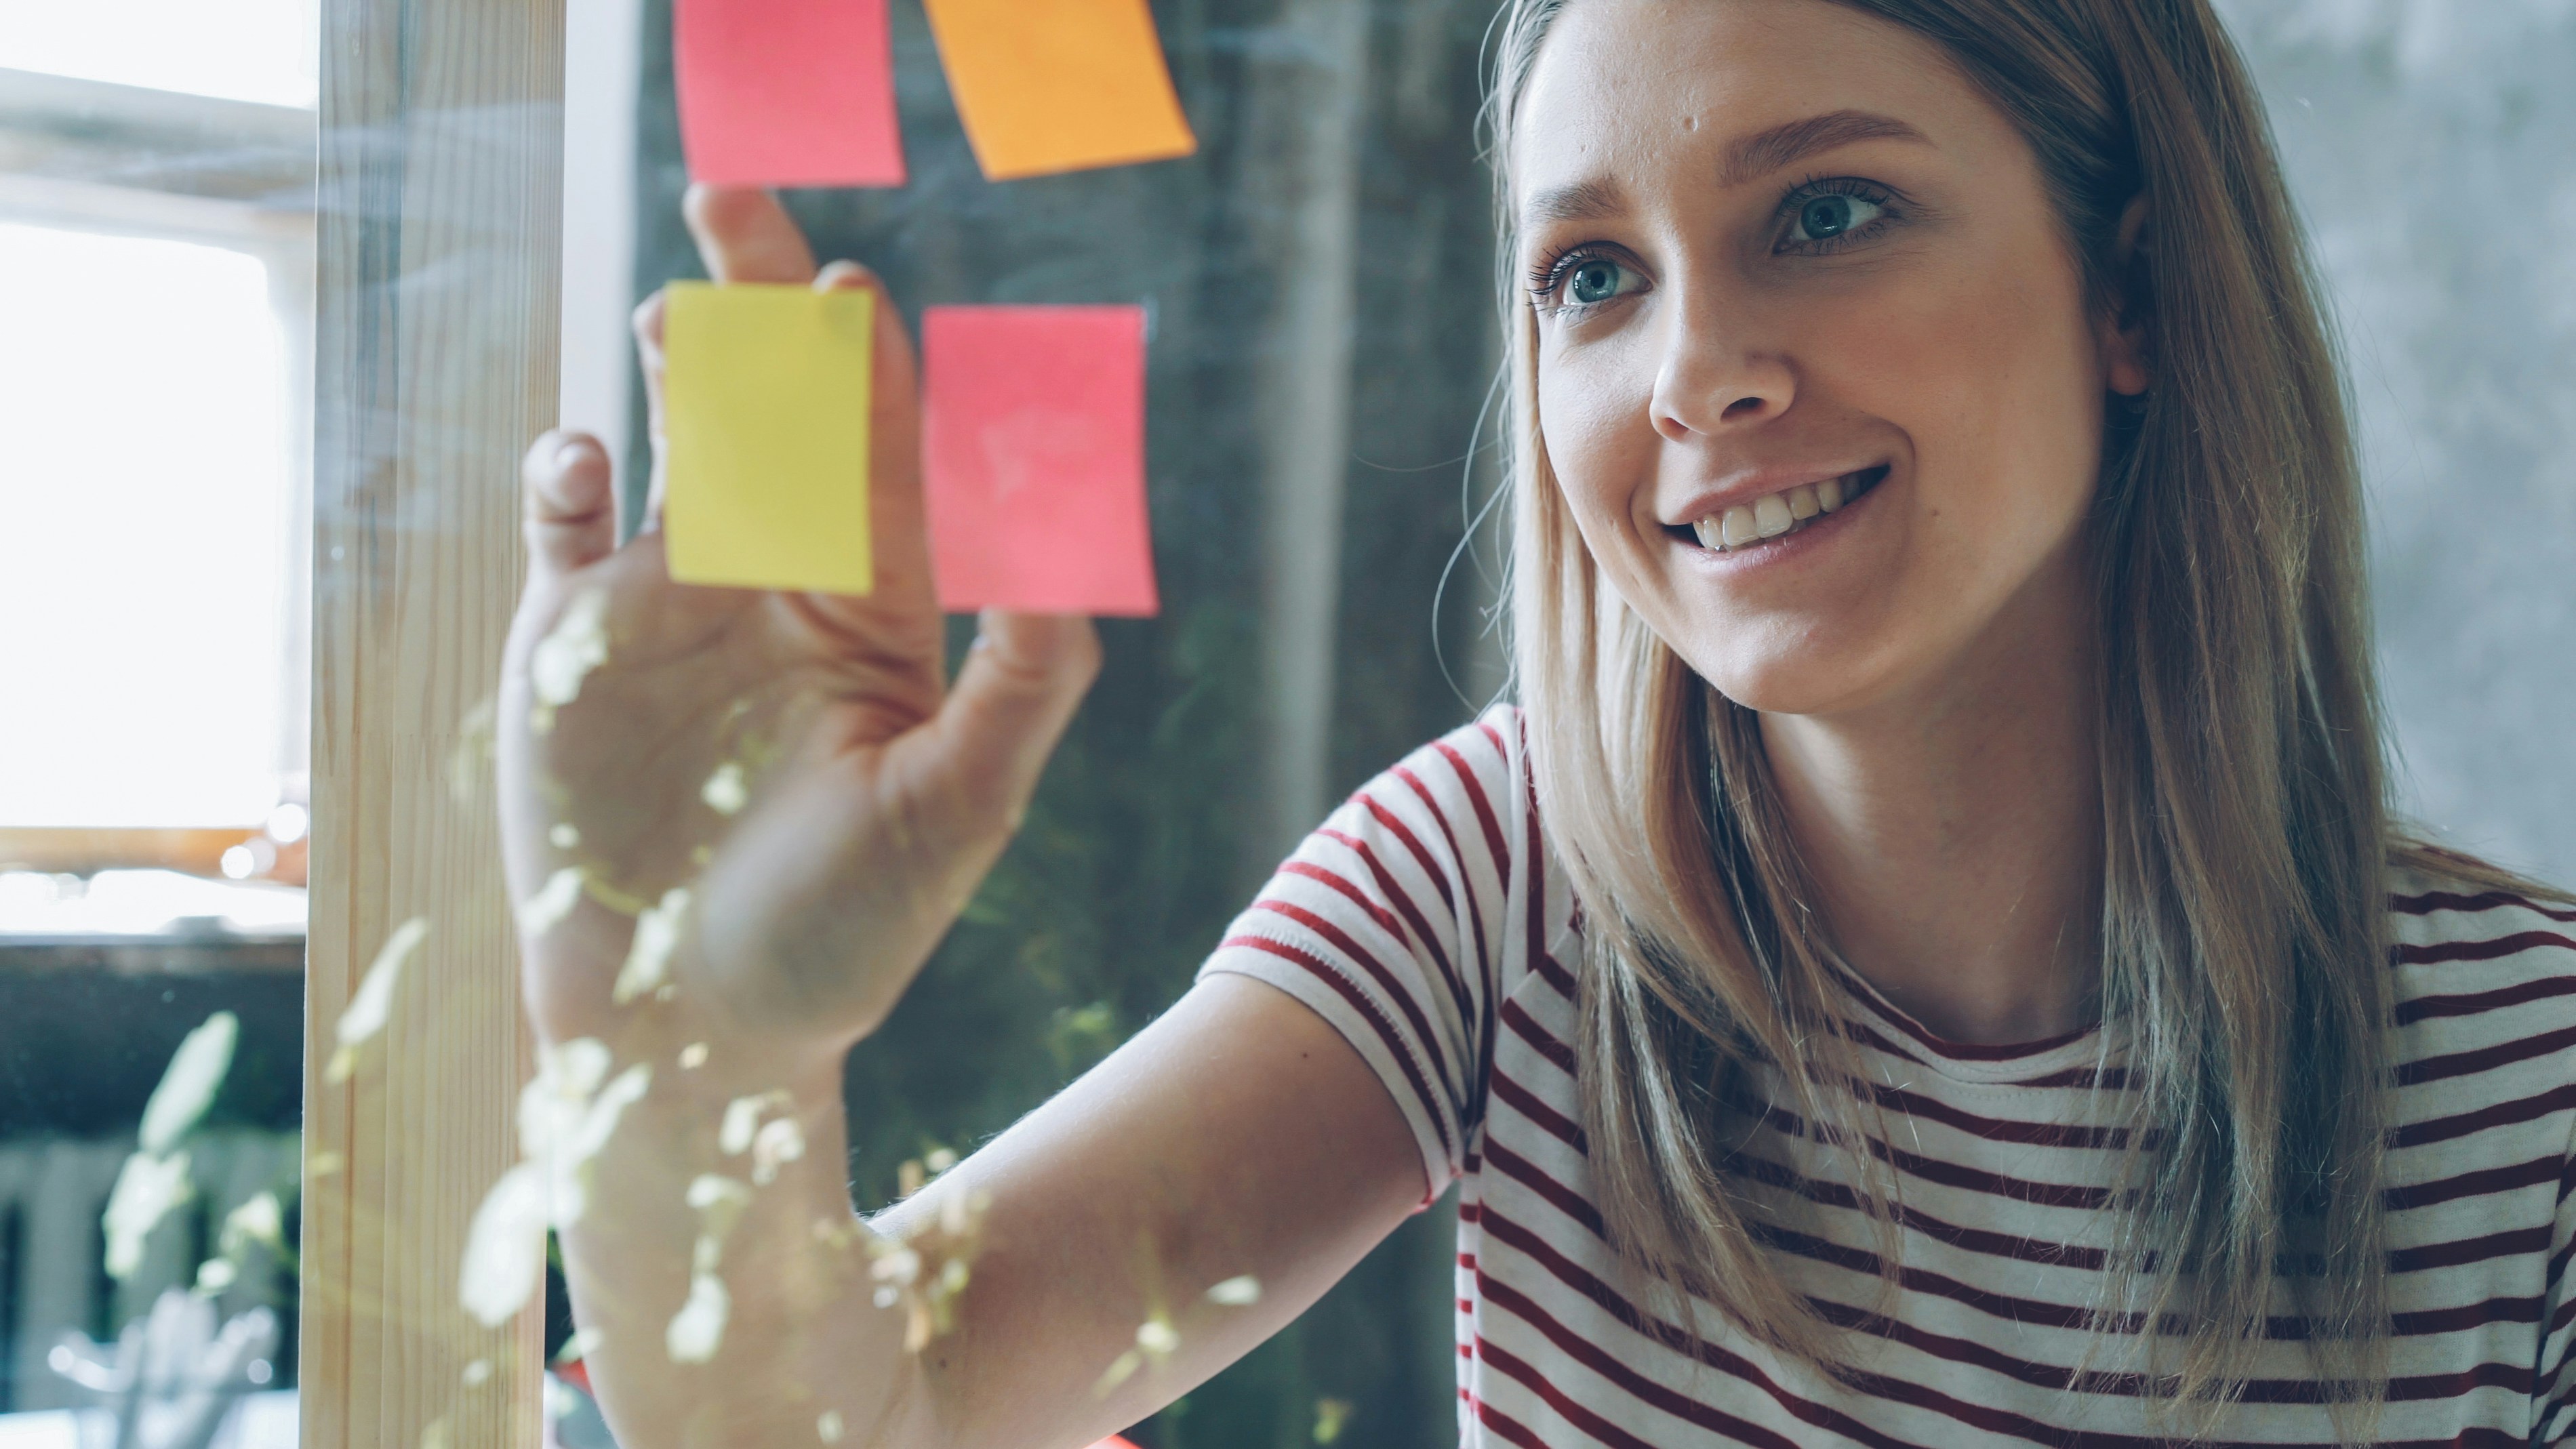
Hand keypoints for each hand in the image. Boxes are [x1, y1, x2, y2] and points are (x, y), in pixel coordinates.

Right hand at [496, 187, 1099, 1076]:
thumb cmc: (840, 935)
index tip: (856, 293)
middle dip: (761, 315)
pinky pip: (564, 523)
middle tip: (739, 209)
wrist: (693, 1030)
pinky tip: (582, 458)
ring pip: (672, 441)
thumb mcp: (959, 810)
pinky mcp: (569, 642)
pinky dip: (565, 474)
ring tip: (673, 309)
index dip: (868, 367)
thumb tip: (1077, 562)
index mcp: (876, 607)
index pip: (878, 454)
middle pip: (773, 413)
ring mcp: (670, 604)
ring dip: (671, 365)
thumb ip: (1026, 684)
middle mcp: (777, 583)